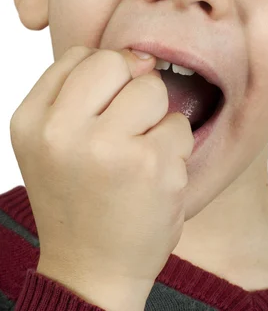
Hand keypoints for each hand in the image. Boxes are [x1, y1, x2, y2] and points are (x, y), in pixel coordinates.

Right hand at [10, 46, 193, 310]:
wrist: (91, 270)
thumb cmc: (75, 198)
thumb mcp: (51, 141)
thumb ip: (77, 90)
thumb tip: (140, 55)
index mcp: (32, 121)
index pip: (81, 55)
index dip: (106, 75)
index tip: (109, 105)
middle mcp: (63, 131)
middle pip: (118, 62)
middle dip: (131, 87)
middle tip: (126, 127)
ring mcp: (108, 148)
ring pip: (153, 89)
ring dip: (155, 119)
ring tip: (138, 155)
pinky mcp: (152, 165)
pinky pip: (179, 126)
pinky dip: (173, 148)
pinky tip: (153, 177)